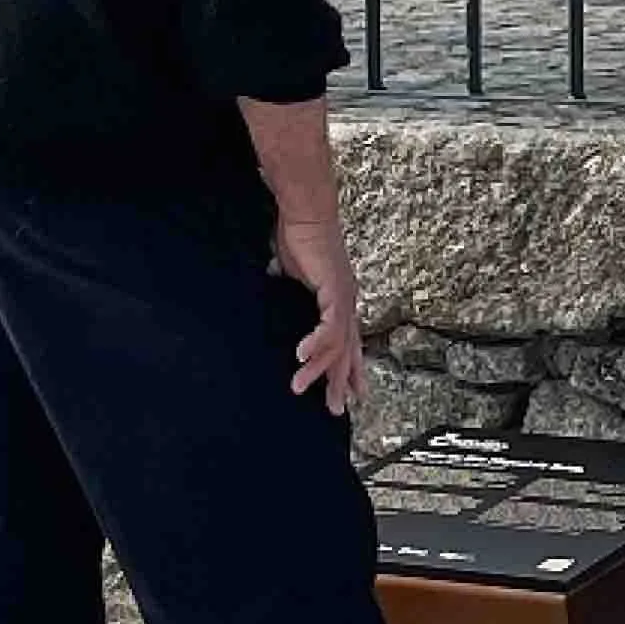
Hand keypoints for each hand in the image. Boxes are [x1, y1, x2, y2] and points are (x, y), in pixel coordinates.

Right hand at [273, 218, 366, 417]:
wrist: (305, 213)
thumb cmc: (298, 236)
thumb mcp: (289, 273)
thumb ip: (285, 287)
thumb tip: (271, 285)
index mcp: (338, 300)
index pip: (348, 341)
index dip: (351, 368)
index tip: (353, 393)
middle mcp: (347, 303)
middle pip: (349, 351)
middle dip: (344, 382)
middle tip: (338, 410)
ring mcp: (344, 299)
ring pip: (338, 345)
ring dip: (320, 369)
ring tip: (300, 387)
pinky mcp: (335, 292)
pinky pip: (329, 327)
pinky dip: (317, 344)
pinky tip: (302, 357)